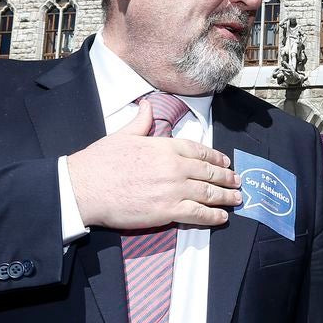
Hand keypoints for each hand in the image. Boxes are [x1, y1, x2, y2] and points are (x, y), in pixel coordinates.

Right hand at [67, 100, 241, 229]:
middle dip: (227, 178)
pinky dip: (214, 216)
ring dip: (226, 197)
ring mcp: (173, 189)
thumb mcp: (123, 134)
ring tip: (237, 199)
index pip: (199, 150)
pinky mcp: (167, 211)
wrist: (84, 188)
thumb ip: (141, 120)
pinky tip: (222, 217)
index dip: (216, 157)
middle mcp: (174, 167)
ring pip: (208, 193)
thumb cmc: (100, 161)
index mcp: (165, 147)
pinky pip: (198, 214)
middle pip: (209, 172)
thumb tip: (147, 104)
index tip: (225, 162)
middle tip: (237, 181)